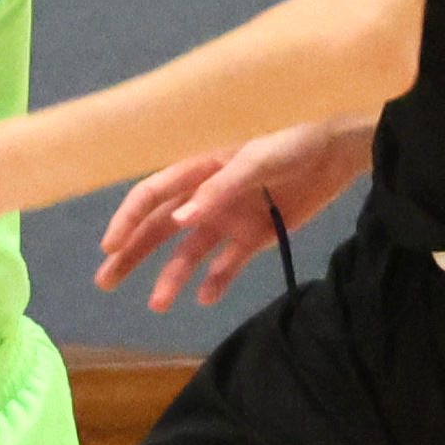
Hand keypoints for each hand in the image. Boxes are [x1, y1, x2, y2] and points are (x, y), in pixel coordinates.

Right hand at [91, 120, 365, 308]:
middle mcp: (205, 197)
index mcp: (197, 169)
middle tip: (105, 282)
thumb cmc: (292, 139)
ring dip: (172, 277)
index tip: (111, 248)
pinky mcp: (255, 236)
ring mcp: (228, 219)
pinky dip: (216, 281)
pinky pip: (228, 264)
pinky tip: (204, 298)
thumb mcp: (255, 159)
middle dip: (131, 255)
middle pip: (159, 230)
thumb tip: (178, 220)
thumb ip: (218, 190)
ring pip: (189, 254)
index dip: (127, 220)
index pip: (151, 196)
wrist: (339, 148)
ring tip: (158, 305)